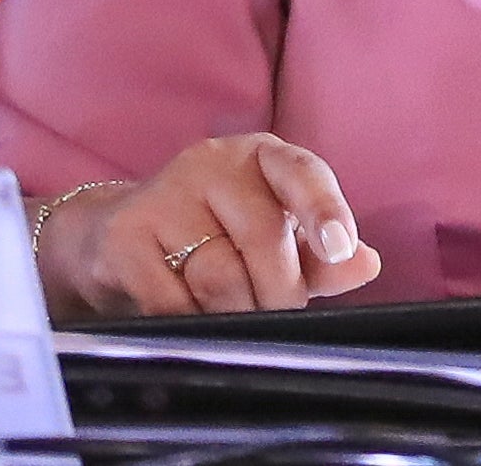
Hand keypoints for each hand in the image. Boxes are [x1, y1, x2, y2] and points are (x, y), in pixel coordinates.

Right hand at [39, 134, 386, 317]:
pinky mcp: (124, 233)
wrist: (114, 243)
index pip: (300, 171)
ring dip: (233, 314)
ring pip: (219, 276)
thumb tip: (365, 262)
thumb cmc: (212, 242)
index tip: (339, 246)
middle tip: (273, 314)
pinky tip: (186, 317)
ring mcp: (163, 193)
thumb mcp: (272, 245)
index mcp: (260, 158)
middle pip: (262, 237)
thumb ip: (319, 259)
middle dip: (278, 292)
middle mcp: (212, 163)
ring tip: (227, 315)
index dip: (323, 208)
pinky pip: (172, 299)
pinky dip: (188, 323)